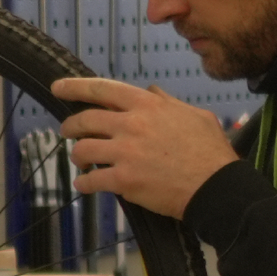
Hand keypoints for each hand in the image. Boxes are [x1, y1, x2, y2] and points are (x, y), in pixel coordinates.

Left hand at [55, 78, 238, 218]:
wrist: (218, 187)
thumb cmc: (212, 152)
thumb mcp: (197, 116)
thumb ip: (169, 102)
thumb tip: (152, 92)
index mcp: (147, 106)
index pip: (102, 89)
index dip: (75, 87)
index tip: (58, 89)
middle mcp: (131, 125)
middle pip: (85, 120)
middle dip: (71, 126)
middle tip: (68, 132)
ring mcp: (125, 153)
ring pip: (82, 149)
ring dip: (78, 156)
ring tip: (81, 161)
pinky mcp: (124, 180)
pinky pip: (91, 180)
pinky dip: (84, 183)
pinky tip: (85, 185)